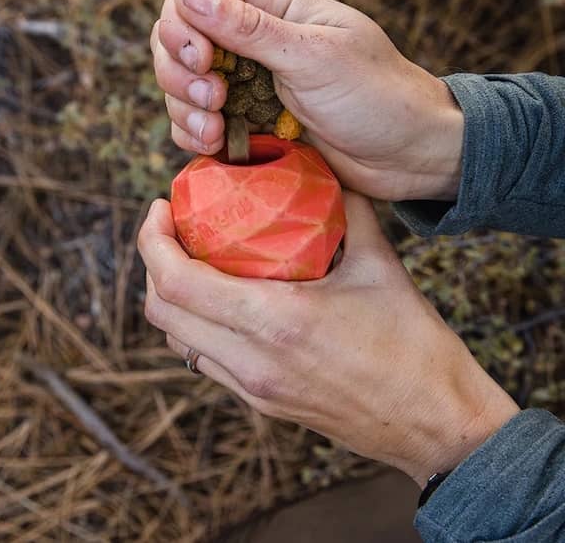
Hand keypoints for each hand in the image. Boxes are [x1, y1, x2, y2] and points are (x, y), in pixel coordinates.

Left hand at [137, 192, 519, 485]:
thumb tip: (326, 165)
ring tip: (188, 259)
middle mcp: (250, 359)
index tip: (159, 209)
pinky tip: (217, 299)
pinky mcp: (259, 403)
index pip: (177, 281)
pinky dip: (194, 325)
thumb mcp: (380, 266)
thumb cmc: (415, 346)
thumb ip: (350, 210)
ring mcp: (251, 387)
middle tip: (169, 229)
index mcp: (274, 321)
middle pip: (161, 311)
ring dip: (170, 297)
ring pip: (176, 340)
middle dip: (152, 263)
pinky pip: (204, 360)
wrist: (436, 423)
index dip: (152, 241)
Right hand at [150, 0, 464, 201]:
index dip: (182, 25)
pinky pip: (194, 124)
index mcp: (271, 7)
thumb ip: (247, 28)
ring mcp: (244, 84)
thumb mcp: (313, 56)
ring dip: (184, 109)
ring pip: (179, 85)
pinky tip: (215, 144)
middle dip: (179, 72)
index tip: (203, 59)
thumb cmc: (376, 96)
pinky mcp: (245, 123)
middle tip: (213, 98)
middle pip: (174, 40)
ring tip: (217, 130)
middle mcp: (251, 40)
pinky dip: (192, 135)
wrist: (409, 155)